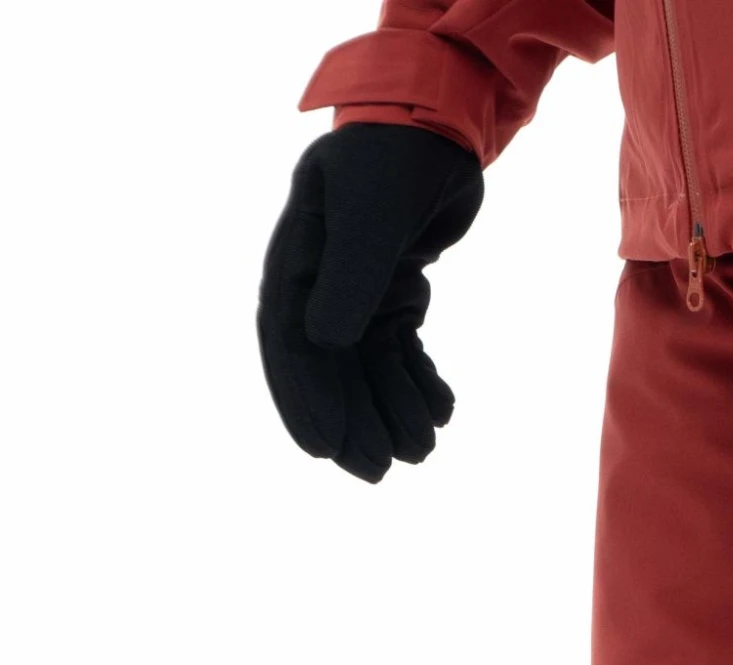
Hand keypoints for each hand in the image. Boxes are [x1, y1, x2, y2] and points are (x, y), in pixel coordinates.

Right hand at [258, 125, 485, 482]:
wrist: (438, 124)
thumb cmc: (394, 159)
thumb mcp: (370, 216)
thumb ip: (351, 277)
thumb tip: (324, 344)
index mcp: (296, 261)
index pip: (288, 343)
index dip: (302, 399)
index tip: (322, 450)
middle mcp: (321, 281)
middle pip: (329, 367)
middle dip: (353, 421)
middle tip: (378, 472)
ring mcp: (359, 288)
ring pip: (370, 367)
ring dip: (393, 409)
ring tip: (423, 449)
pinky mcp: (397, 291)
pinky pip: (402, 352)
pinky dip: (420, 382)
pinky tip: (443, 408)